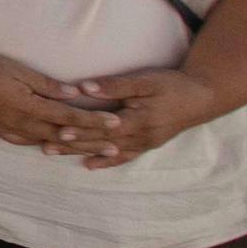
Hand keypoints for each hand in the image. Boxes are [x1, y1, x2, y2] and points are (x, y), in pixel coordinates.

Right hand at [0, 45, 118, 150]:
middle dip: (91, 141)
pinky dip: (48, 144)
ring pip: (47, 142)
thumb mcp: (19, 71)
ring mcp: (9, 131)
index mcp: (28, 108)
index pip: (69, 118)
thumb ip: (48, 86)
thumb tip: (76, 94)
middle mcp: (21, 125)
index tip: (117, 124)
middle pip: (63, 136)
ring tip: (94, 150)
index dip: (95, 122)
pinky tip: (55, 145)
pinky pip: (29, 142)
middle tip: (117, 147)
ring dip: (72, 146)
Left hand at [63, 66, 224, 165]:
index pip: (103, 127)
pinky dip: (107, 162)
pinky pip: (124, 156)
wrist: (202, 97)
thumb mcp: (145, 81)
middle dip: (72, 144)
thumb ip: (115, 86)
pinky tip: (89, 166)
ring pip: (107, 151)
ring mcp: (144, 143)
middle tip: (44, 146)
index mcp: (138, 120)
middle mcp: (140, 136)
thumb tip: (85, 87)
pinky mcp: (147, 144)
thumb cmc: (172, 85)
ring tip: (53, 153)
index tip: (57, 129)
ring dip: (80, 152)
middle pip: (100, 141)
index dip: (81, 128)